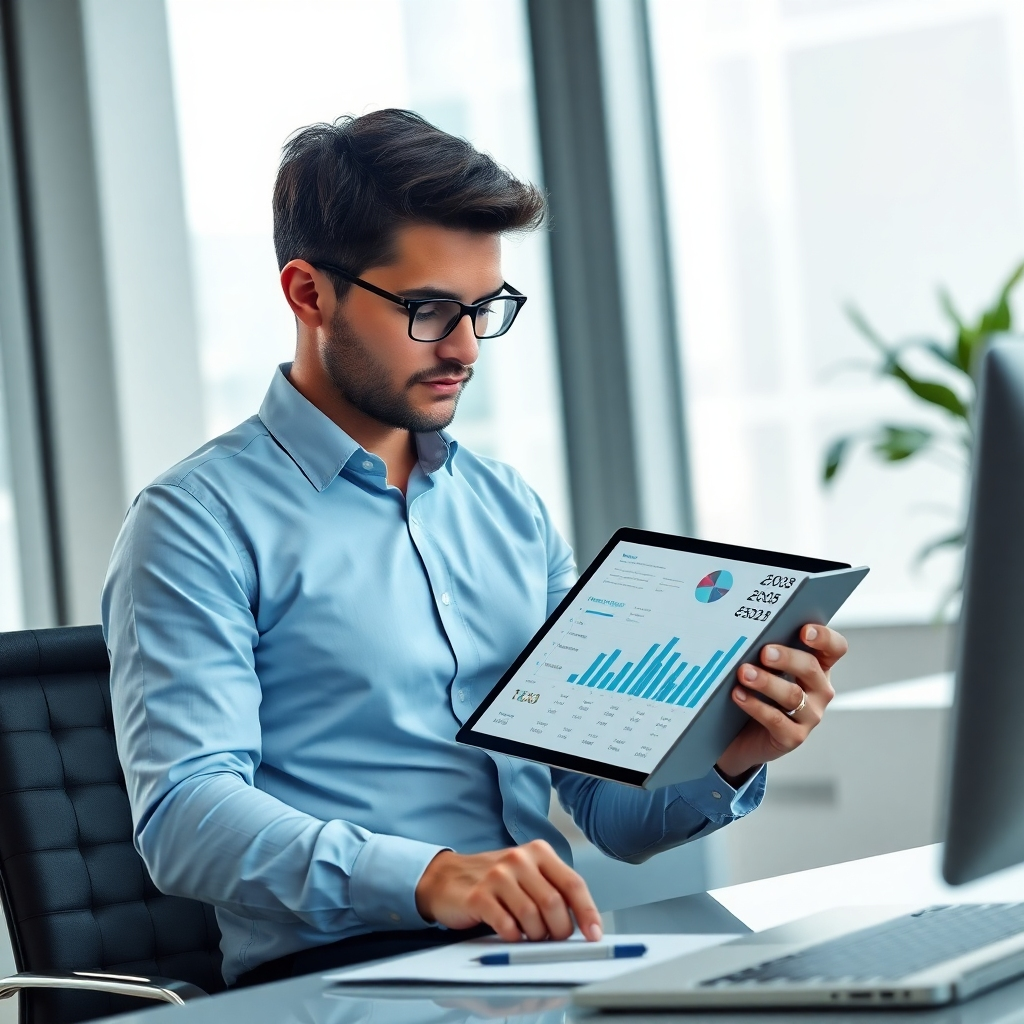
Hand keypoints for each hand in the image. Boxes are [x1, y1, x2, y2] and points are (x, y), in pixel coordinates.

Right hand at [414, 840, 602, 942]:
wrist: (447, 877)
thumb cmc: (496, 881)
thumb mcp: (528, 875)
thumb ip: (553, 890)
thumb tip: (583, 923)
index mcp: (539, 852)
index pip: (573, 883)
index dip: (587, 912)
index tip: (594, 935)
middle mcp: (520, 859)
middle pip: (554, 904)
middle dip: (558, 930)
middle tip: (552, 939)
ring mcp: (498, 876)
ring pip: (532, 917)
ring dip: (535, 936)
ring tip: (529, 935)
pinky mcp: (478, 895)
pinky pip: (506, 925)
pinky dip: (513, 937)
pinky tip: (510, 934)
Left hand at [715, 624, 847, 781]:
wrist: (741, 732)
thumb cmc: (755, 689)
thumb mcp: (764, 666)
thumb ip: (766, 649)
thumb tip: (747, 632)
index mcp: (818, 665)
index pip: (834, 648)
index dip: (823, 637)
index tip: (803, 631)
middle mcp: (820, 690)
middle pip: (811, 668)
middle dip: (787, 658)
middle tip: (764, 652)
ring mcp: (810, 715)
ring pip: (793, 695)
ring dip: (767, 682)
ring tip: (744, 673)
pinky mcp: (793, 737)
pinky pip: (777, 720)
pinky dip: (755, 706)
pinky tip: (738, 695)